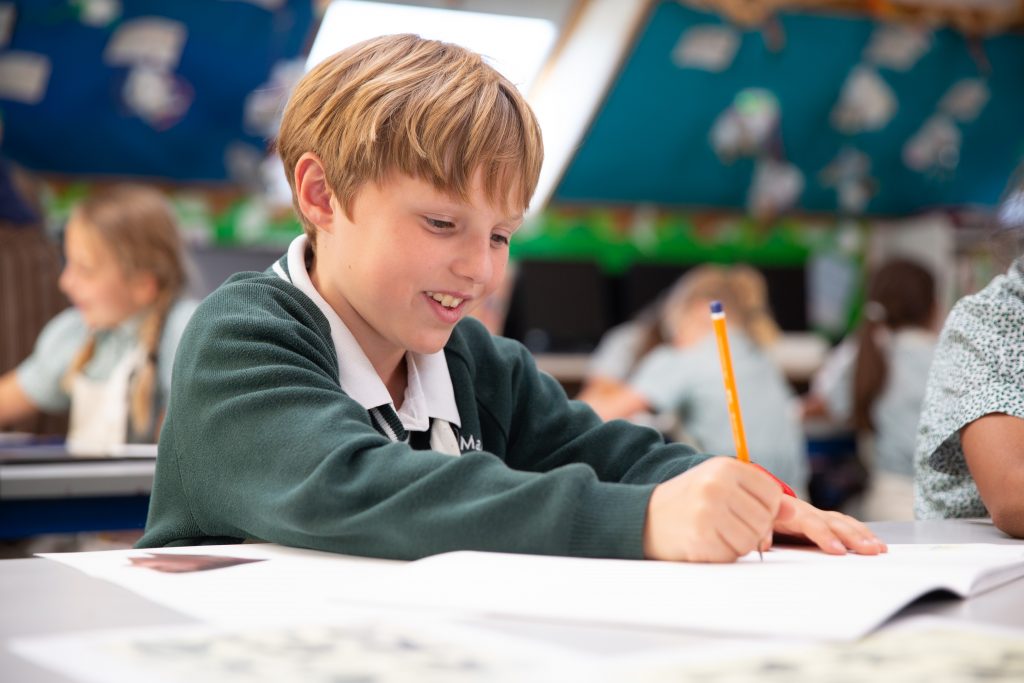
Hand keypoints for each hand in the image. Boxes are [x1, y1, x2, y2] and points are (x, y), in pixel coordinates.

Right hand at [643, 456, 792, 561]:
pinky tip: (704, 542)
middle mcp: (717, 485)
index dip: (764, 509)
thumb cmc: (686, 501)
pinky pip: (732, 555)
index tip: (743, 511)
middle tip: (725, 525)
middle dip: (751, 529)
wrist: (641, 517)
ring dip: (737, 544)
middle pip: (764, 519)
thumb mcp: (718, 485)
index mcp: (725, 467)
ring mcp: (708, 512)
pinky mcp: (701, 537)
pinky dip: (722, 554)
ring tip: (715, 533)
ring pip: (751, 540)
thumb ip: (755, 494)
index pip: (772, 495)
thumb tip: (789, 509)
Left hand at [771, 498, 887, 555]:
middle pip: (835, 523)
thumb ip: (761, 531)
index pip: (811, 523)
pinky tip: (876, 543)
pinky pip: (847, 525)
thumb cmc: (761, 515)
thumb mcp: (757, 522)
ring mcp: (820, 515)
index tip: (838, 551)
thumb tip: (763, 543)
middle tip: (871, 551)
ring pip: (844, 522)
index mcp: (792, 512)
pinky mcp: (826, 520)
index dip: (825, 536)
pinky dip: (863, 533)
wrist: (761, 502)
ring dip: (863, 535)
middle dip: (854, 536)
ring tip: (879, 549)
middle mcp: (810, 511)